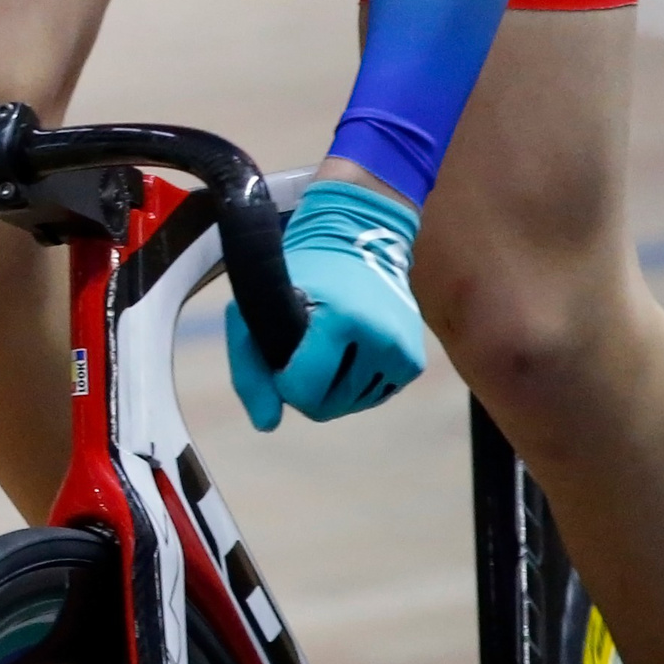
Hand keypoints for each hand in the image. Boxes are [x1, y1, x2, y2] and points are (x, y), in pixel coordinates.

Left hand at [225, 178, 425, 429]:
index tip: (280, 350)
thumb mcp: (256, 308)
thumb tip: (266, 425)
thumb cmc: (299, 272)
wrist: (360, 237)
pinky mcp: (413, 363)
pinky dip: (352, 381)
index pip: (302, 390)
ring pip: (349, 405)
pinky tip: (347, 348)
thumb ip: (250, 368)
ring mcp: (403, 353)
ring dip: (329, 384)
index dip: (282, 380)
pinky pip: (371, 395)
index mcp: (343, 320)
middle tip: (303, 344)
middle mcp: (382, 340)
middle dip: (305, 386)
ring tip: (326, 341)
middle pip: (325, 405)